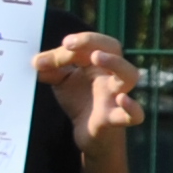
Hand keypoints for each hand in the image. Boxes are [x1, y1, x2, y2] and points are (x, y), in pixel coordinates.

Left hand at [34, 33, 144, 151]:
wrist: (87, 132)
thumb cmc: (79, 100)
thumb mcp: (61, 81)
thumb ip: (50, 69)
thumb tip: (37, 62)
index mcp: (98, 63)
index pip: (94, 44)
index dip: (81, 41)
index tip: (65, 44)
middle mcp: (110, 75)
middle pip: (115, 48)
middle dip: (95, 41)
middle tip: (69, 45)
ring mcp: (116, 95)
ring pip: (129, 75)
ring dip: (116, 63)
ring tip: (96, 57)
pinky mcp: (116, 118)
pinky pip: (135, 115)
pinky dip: (132, 108)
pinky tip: (121, 100)